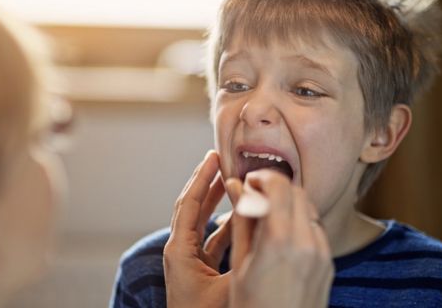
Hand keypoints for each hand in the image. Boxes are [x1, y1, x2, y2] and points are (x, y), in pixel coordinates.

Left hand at [163, 151, 231, 307]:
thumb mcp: (229, 285)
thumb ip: (245, 252)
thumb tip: (262, 219)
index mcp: (179, 252)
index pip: (189, 205)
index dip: (202, 179)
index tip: (213, 156)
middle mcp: (180, 253)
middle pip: (191, 208)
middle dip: (206, 184)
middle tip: (221, 160)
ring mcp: (188, 262)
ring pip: (201, 223)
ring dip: (216, 202)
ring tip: (232, 181)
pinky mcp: (198, 271)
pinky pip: (210, 239)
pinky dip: (224, 225)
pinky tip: (241, 216)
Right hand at [226, 170, 333, 307]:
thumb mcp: (239, 264)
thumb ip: (242, 220)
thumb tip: (237, 187)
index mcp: (279, 242)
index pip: (278, 187)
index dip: (262, 177)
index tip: (248, 181)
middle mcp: (306, 244)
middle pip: (296, 192)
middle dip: (275, 186)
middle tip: (255, 194)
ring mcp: (321, 254)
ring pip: (309, 207)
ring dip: (288, 202)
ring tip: (267, 213)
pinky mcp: (328, 263)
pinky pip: (316, 228)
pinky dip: (300, 221)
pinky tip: (282, 233)